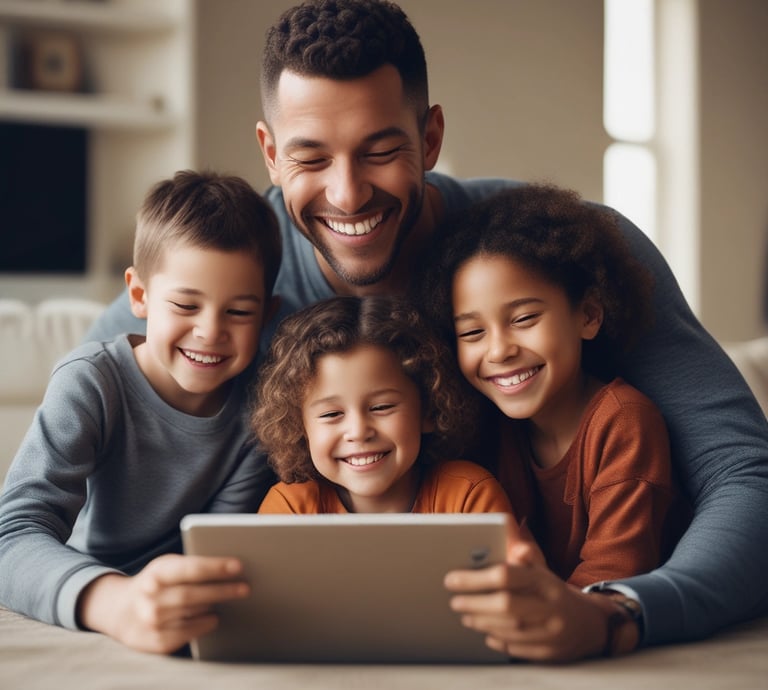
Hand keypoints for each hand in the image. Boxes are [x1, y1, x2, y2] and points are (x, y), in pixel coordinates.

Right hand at [77, 554, 248, 653]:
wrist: (119, 610)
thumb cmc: (156, 583)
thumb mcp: (166, 567)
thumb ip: (190, 566)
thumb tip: (228, 567)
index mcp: (157, 572)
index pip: (190, 568)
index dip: (215, 566)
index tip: (238, 566)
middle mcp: (151, 597)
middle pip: (194, 594)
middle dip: (223, 590)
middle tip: (245, 587)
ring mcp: (151, 622)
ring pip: (193, 613)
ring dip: (215, 605)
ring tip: (235, 597)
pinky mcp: (155, 641)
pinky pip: (188, 632)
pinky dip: (204, 624)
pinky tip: (214, 617)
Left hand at [445, 551, 611, 661]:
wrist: (590, 625)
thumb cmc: (553, 592)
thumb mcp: (541, 568)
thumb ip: (522, 549)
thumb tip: (507, 522)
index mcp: (545, 580)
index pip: (506, 575)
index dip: (475, 578)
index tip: (452, 578)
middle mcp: (551, 605)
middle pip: (505, 605)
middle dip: (474, 603)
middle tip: (454, 601)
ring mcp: (553, 632)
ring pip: (509, 629)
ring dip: (481, 622)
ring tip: (465, 614)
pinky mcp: (551, 654)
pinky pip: (517, 649)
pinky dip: (497, 640)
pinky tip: (485, 632)